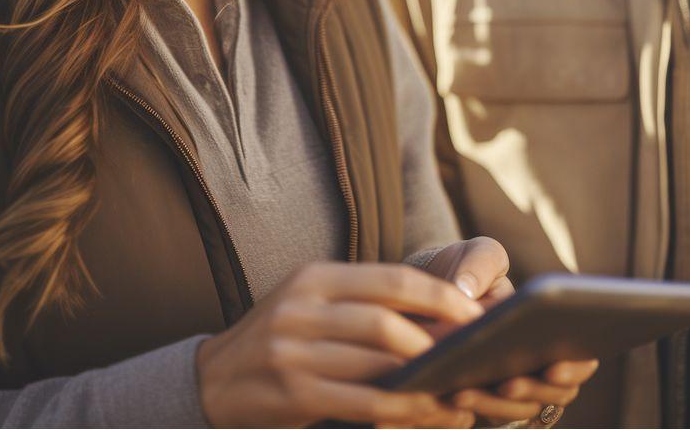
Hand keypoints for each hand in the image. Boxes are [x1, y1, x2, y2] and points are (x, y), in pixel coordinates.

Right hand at [195, 261, 483, 427]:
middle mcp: (302, 309)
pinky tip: (427, 412)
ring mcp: (295, 353)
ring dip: (428, 378)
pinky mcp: (294, 394)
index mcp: (314, 277)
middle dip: (442, 339)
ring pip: (380, 363)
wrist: (211, 382)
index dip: (442, 296)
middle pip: (389, 319)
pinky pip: (365, 403)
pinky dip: (403, 410)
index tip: (478, 314)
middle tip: (477, 354)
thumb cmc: (278, 341)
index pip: (393, 278)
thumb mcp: (311, 305)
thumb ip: (364, 304)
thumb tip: (441, 316)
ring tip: (461, 386)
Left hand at [422, 238, 599, 425]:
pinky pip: (485, 415)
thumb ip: (481, 263)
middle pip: (555, 393)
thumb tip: (467, 292)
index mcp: (549, 330)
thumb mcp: (478, 254)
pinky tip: (452, 392)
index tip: (553, 366)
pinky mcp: (479, 398)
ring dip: (498, 404)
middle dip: (535, 391)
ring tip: (468, 389)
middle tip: (509, 382)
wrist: (425, 285)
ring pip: (519, 409)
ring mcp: (509, 384)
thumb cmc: (464, 268)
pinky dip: (474, 407)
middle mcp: (536, 362)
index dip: (575, 368)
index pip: (581, 358)